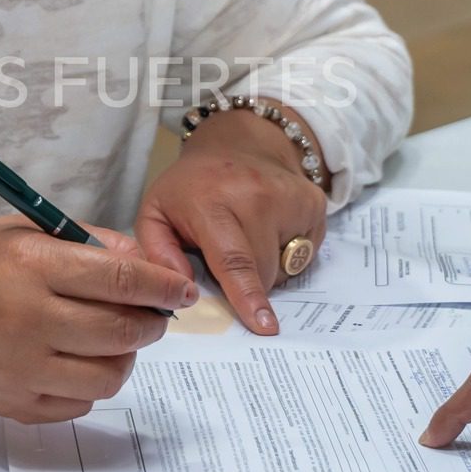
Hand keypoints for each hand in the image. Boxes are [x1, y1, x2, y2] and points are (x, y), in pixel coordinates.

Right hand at [0, 217, 196, 423]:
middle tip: (152, 316)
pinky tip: (76, 359)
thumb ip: (98, 245)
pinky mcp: (13, 404)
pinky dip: (91, 383)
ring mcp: (16, 369)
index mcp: (30, 266)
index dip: (161, 287)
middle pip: (119, 333)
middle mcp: (22, 320)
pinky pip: (80, 404)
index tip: (182, 290)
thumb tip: (156, 271)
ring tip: (113, 339)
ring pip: (107, 377)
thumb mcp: (36, 231)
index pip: (118, 280)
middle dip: (151, 324)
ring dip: (125, 357)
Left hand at [135, 104, 328, 336]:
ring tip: (247, 235)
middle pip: (262, 273)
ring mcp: (291, 199)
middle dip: (245, 281)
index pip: (233, 259)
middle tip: (225, 252)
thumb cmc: (192, 188)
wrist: (238, 145)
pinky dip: (285, 252)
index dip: (248, 296)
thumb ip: (157, 253)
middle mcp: (257, 196)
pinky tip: (269, 227)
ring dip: (265, 266)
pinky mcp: (314, 204)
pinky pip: (303, 253)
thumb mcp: (156, 212)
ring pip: (284, 268)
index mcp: (212, 202)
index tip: (263, 326)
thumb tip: (182, 289)